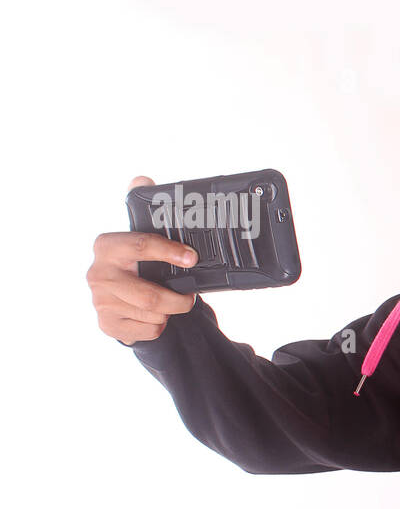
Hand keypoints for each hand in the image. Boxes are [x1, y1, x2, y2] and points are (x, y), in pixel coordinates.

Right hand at [88, 176, 198, 344]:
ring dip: (170, 312)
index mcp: (107, 246)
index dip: (169, 252)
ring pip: (154, 315)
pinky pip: (149, 330)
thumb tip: (141, 178)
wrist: (119, 301)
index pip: (141, 245)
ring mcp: (100, 302)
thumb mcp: (139, 239)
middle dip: (179, 300)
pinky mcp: (107, 325)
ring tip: (169, 304)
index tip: (192, 258)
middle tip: (190, 297)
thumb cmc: (136, 266)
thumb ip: (141, 209)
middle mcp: (98, 274)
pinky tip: (153, 316)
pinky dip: (160, 326)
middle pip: (150, 296)